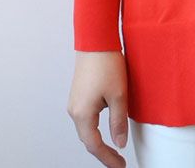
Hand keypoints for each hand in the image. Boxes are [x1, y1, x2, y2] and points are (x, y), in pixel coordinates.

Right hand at [66, 50, 129, 167]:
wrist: (95, 40)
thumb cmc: (107, 64)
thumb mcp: (118, 95)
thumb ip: (118, 122)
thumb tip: (119, 143)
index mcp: (82, 114)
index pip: (94, 145)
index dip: (107, 158)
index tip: (120, 166)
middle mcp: (74, 110)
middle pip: (88, 139)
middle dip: (102, 152)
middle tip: (118, 161)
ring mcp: (75, 102)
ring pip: (86, 128)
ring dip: (98, 139)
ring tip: (113, 148)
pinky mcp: (79, 93)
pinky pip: (86, 117)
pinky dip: (95, 127)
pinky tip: (106, 126)